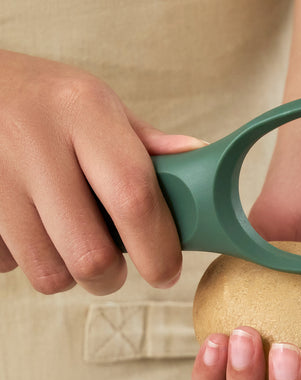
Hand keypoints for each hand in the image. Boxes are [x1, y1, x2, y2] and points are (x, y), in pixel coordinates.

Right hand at [0, 50, 204, 294]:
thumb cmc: (44, 101)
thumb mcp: (98, 106)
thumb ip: (147, 145)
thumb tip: (201, 158)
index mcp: (84, 112)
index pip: (134, 198)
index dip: (158, 249)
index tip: (167, 272)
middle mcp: (34, 140)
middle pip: (91, 254)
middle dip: (111, 277)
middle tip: (113, 267)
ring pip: (49, 273)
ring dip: (68, 273)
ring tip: (68, 242)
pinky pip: (7, 265)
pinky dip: (26, 260)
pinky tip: (27, 227)